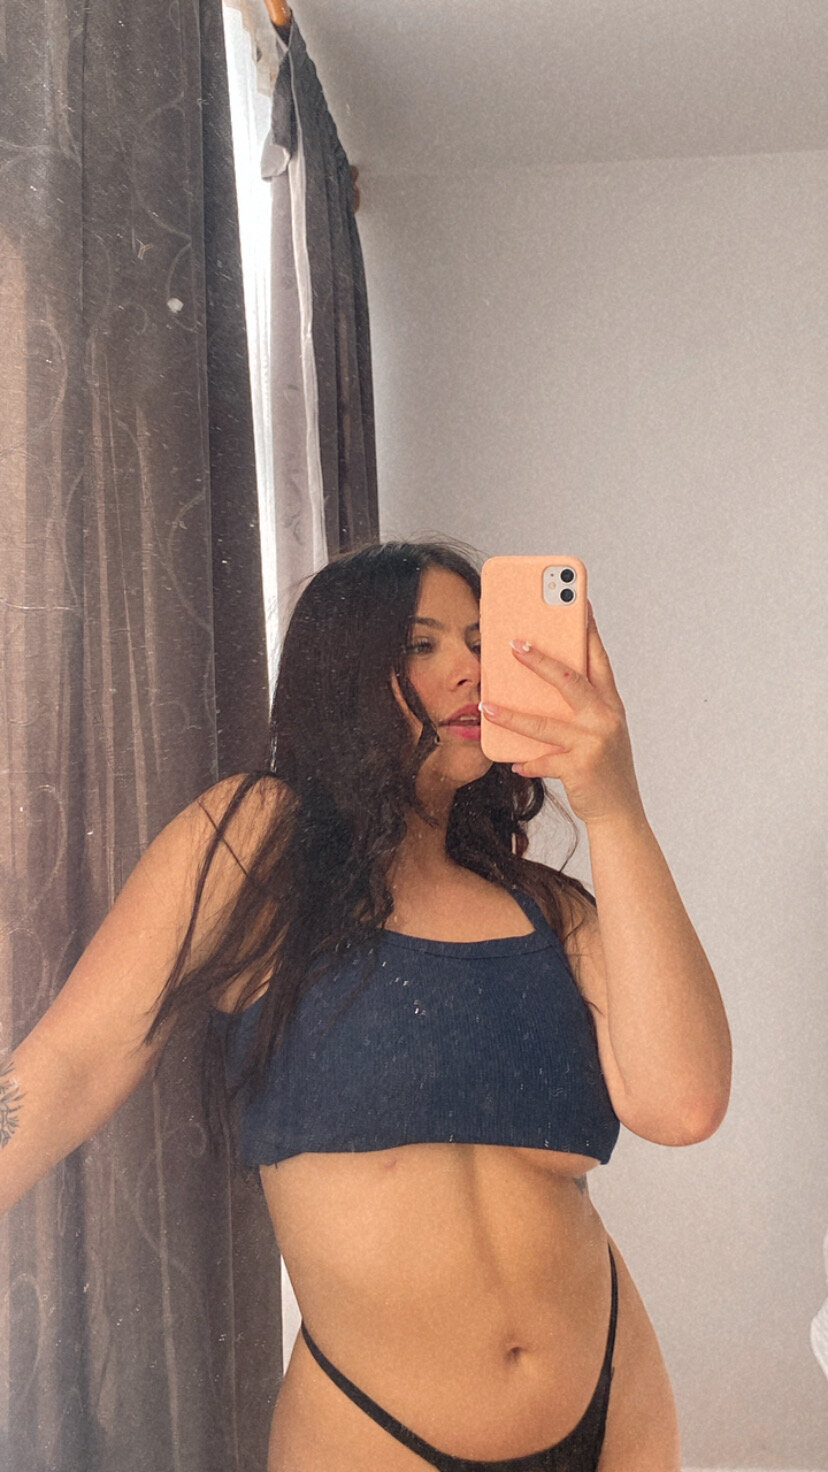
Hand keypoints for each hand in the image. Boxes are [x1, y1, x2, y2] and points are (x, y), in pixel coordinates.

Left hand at [480, 605, 643, 824]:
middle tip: (513, 642)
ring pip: (545, 723)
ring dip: (512, 715)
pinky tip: (513, 761)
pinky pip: (545, 761)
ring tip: (486, 705)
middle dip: (540, 659)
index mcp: (610, 705)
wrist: (619, 812)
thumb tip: (536, 688)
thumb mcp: (598, 732)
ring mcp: (594, 743)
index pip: (598, 660)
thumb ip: (576, 709)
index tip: (578, 604)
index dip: (588, 631)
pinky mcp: (581, 768)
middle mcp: (606, 719)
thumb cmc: (603, 767)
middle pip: (569, 680)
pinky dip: (527, 762)